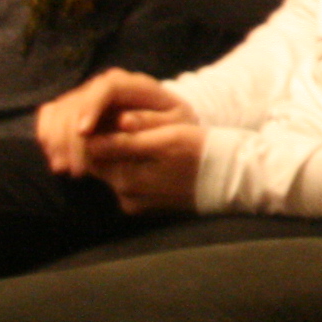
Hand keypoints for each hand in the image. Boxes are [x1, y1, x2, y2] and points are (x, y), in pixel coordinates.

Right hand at [36, 69, 186, 175]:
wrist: (165, 125)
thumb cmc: (174, 124)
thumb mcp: (175, 124)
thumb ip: (151, 122)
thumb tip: (124, 122)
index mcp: (132, 84)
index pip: (107, 87)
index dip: (91, 107)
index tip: (84, 133)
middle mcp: (104, 86)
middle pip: (77, 102)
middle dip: (71, 136)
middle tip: (77, 170)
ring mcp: (86, 97)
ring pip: (58, 110)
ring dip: (56, 141)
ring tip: (64, 169)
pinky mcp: (73, 110)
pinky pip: (50, 117)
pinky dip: (48, 137)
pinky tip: (57, 159)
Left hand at [84, 111, 204, 212]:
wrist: (231, 179)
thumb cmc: (201, 151)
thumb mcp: (167, 137)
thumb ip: (127, 141)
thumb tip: (91, 139)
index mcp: (128, 177)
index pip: (93, 152)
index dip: (98, 130)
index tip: (110, 114)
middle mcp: (126, 195)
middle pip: (101, 163)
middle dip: (107, 143)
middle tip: (123, 123)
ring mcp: (135, 203)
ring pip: (114, 172)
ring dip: (120, 155)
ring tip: (142, 139)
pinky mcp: (144, 207)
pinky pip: (128, 183)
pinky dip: (132, 169)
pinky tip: (151, 158)